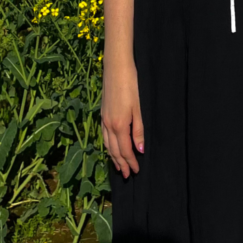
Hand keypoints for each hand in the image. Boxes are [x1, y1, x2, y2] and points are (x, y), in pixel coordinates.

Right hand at [100, 58, 143, 178]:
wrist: (116, 67)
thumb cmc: (131, 85)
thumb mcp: (138, 108)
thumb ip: (139, 130)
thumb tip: (139, 150)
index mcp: (119, 125)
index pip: (125, 150)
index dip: (130, 162)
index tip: (136, 171)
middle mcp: (109, 125)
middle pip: (114, 150)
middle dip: (121, 164)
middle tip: (127, 175)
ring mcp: (104, 119)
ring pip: (107, 144)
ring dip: (113, 157)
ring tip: (118, 166)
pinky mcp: (102, 113)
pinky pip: (104, 136)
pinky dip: (108, 146)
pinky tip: (111, 147)